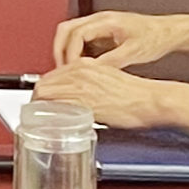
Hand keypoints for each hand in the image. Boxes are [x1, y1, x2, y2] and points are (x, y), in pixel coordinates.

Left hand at [27, 60, 175, 128]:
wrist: (152, 100)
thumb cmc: (136, 95)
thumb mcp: (108, 81)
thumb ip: (90, 86)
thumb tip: (78, 99)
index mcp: (86, 65)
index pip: (52, 75)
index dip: (43, 90)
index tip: (42, 101)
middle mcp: (81, 72)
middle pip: (44, 82)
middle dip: (37, 99)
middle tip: (36, 113)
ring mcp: (82, 86)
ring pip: (46, 92)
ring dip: (38, 106)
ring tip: (39, 120)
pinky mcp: (86, 102)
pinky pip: (58, 106)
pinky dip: (49, 114)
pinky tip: (50, 124)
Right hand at [51, 9, 175, 67]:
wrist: (168, 33)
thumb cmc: (156, 38)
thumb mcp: (134, 52)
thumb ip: (111, 61)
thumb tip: (91, 71)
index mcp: (107, 21)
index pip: (75, 33)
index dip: (68, 52)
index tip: (69, 68)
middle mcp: (100, 20)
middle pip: (66, 30)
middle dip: (59, 50)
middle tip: (60, 69)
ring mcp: (100, 25)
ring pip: (71, 34)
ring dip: (66, 51)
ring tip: (68, 70)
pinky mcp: (103, 33)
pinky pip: (81, 41)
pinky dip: (77, 54)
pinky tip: (83, 68)